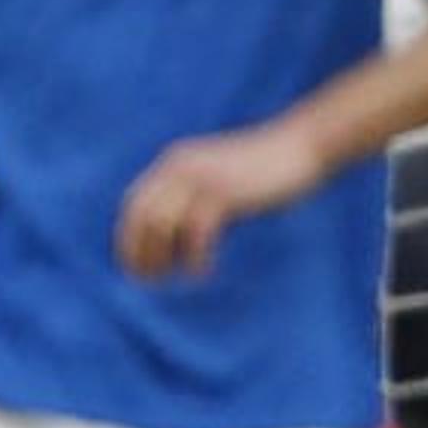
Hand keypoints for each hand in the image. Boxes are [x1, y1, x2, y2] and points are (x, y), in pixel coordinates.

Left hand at [117, 116, 333, 279]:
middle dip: (139, 252)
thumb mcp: (217, 177)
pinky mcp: (224, 192)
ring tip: (173, 280)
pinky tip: (201, 273)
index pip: (134, 205)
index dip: (128, 238)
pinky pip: (196, 232)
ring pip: (162, 224)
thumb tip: (174, 233)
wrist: (299, 145)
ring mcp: (200, 178)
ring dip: (162, 257)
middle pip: (141, 217)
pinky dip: (195, 257)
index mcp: (173, 163)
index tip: (134, 267)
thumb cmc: (262, 169)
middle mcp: (179, 167)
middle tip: (150, 281)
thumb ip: (193, 195)